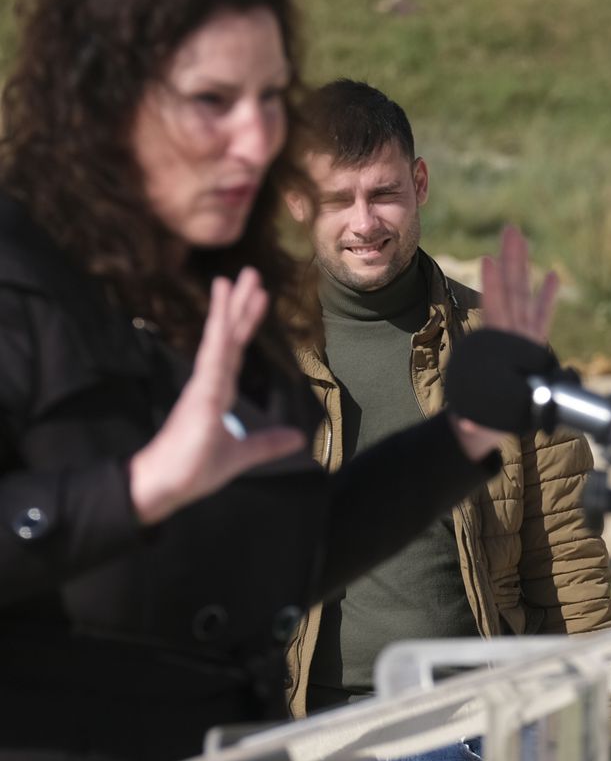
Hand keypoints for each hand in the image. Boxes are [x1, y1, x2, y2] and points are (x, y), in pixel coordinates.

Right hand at [128, 270, 305, 524]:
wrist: (162, 487)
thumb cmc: (193, 470)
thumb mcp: (241, 454)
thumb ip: (267, 444)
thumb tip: (297, 438)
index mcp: (218, 392)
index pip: (236, 350)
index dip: (246, 323)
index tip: (258, 296)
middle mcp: (210, 383)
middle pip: (229, 336)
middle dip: (239, 305)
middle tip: (250, 273)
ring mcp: (203, 387)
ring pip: (220, 341)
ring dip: (228, 310)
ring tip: (233, 279)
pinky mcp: (199, 398)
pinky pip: (213, 363)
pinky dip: (218, 339)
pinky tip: (224, 318)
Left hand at [449, 226, 559, 459]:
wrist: (484, 424)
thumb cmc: (480, 420)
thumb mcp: (476, 423)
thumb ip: (472, 425)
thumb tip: (466, 429)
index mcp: (496, 349)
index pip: (496, 312)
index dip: (494, 287)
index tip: (489, 261)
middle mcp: (509, 337)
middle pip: (512, 292)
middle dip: (511, 261)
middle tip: (510, 230)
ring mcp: (521, 338)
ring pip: (525, 296)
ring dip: (524, 267)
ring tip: (523, 240)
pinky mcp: (532, 345)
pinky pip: (542, 316)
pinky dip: (547, 297)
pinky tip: (552, 276)